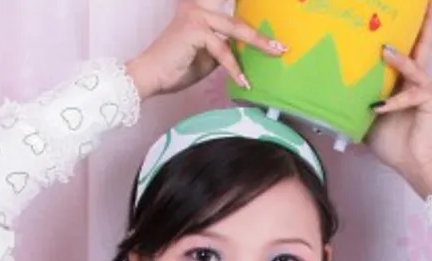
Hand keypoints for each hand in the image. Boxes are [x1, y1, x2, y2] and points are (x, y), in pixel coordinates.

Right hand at [125, 0, 283, 99]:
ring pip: (235, 30)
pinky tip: (243, 81)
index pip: (229, 10)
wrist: (149, 76)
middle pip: (237, 21)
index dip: (247, 19)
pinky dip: (234, 68)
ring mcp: (196, 16)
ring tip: (275, 54)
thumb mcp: (207, 57)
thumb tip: (244, 51)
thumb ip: (224, 48)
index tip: (270, 34)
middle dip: (261, 35)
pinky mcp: (195, 29)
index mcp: (200, 10)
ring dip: (257, 44)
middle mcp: (198, 8)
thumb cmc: (175, 68)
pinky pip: (222, 49)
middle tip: (282, 46)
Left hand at [365, 2, 431, 196]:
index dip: (403, 28)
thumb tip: (324, 99)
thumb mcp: (366, 117)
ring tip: (383, 49)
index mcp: (402, 79)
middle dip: (424, 21)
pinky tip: (379, 107)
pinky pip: (410, 96)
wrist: (413, 163)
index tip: (399, 9)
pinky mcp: (430, 100)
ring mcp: (425, 87)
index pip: (404, 47)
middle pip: (422, 43)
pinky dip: (394, 102)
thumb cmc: (392, 141)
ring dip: (399, 58)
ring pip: (414, 65)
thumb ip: (354, 102)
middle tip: (429, 0)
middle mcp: (417, 78)